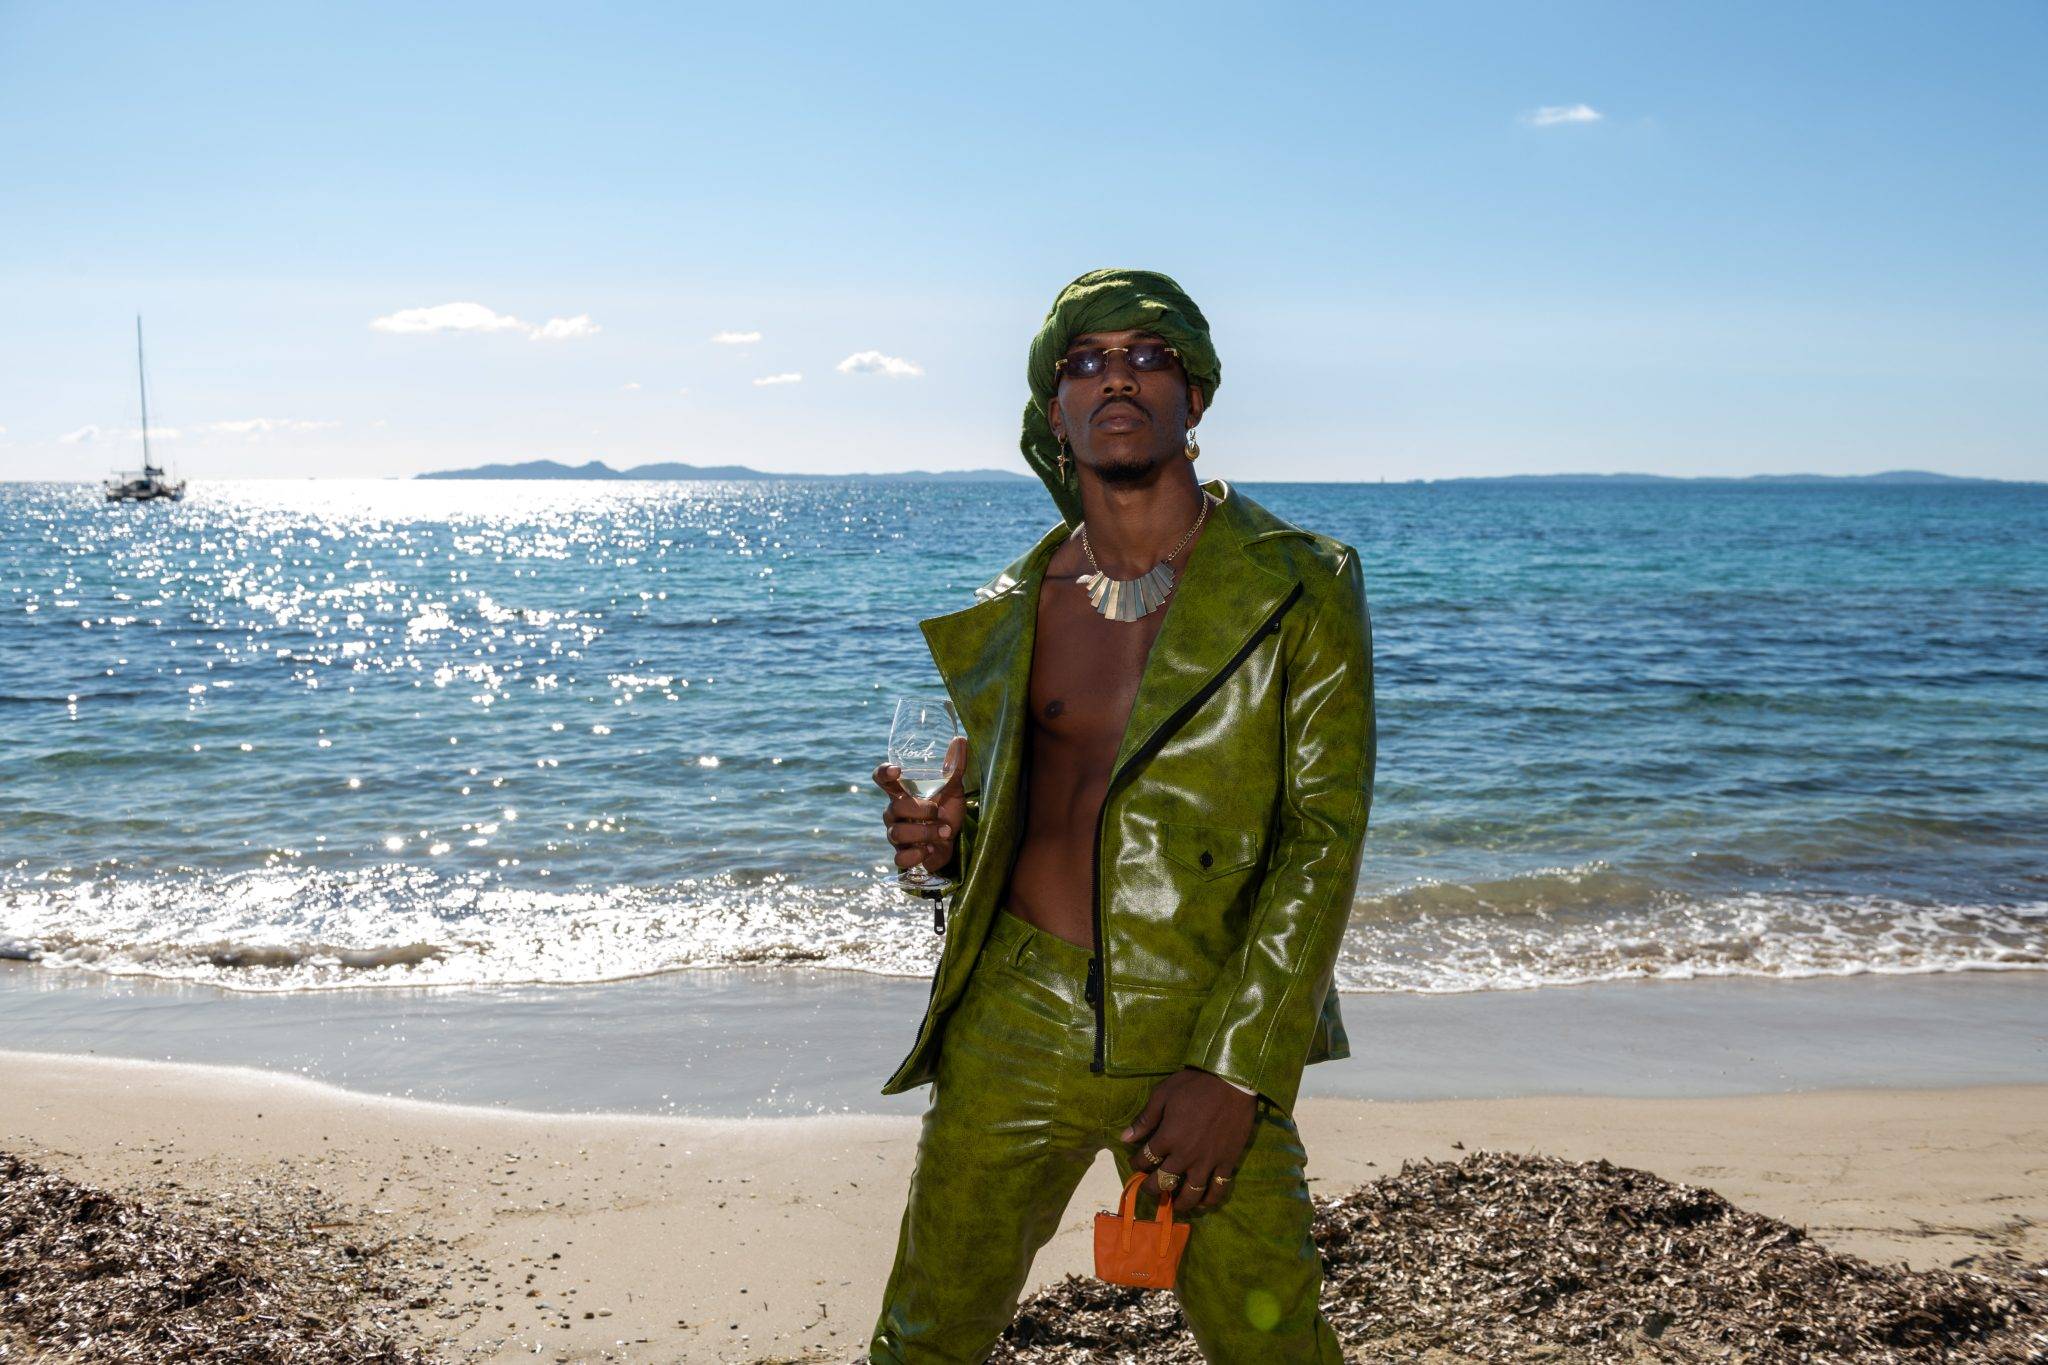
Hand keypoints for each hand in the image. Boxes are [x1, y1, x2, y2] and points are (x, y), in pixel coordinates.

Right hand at [874, 736, 968, 875]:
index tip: (897, 770)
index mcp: (902, 791)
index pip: (881, 778)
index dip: (883, 773)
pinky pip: (899, 858)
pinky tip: (929, 850)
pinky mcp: (903, 855)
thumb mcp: (953, 787)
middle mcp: (894, 812)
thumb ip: (954, 766)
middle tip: (938, 813)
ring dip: (924, 833)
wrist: (953, 840)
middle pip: (894, 808)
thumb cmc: (947, 809)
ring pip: (897, 833)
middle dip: (920, 810)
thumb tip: (960, 740)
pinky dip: (916, 855)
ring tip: (944, 832)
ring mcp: (896, 834)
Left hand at [1122, 1067, 1256, 1214]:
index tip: (1134, 1163)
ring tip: (1174, 1203)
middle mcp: (1185, 1156)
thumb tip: (1125, 1137)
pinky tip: (1202, 1202)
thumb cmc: (1195, 1084)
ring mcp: (1207, 1162)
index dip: (1136, 1163)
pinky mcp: (1227, 1163)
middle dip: (1151, 1187)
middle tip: (1149, 1188)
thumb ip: (1145, 1119)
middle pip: (1163, 1181)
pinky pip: (1218, 1190)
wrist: (1233, 1082)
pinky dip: (1209, 1200)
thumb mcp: (1163, 1094)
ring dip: (1179, 1202)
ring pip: (1190, 1194)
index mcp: (1167, 1137)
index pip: (1145, 1159)